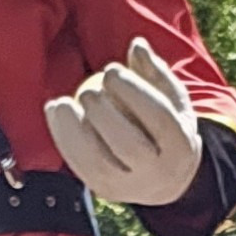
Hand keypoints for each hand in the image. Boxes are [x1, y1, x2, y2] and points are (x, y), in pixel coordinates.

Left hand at [46, 39, 204, 207]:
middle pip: (128, 145)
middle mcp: (156, 174)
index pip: (159, 119)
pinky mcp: (104, 191)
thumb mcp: (172, 100)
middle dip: (104, 114)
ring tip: (61, 103)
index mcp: (180, 147)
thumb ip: (154, 73)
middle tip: (89, 91)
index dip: (133, 92)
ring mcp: (128, 187)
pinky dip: (63, 139)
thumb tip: (136, 45)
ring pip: (97, 163)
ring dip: (74, 132)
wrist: (168, 179)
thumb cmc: (167, 126)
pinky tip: (55, 112)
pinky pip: (80, 166)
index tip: (111, 69)